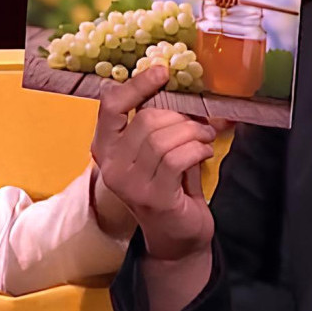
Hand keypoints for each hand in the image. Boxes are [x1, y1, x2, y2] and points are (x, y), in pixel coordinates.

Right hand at [89, 66, 219, 261]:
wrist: (177, 237)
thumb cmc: (169, 188)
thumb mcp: (157, 152)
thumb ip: (160, 124)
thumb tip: (182, 87)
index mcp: (106, 149)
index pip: (111, 106)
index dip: (138, 85)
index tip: (163, 73)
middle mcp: (112, 167)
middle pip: (146, 120)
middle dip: (181, 117)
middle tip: (201, 125)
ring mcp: (130, 184)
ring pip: (164, 138)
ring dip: (194, 133)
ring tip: (205, 138)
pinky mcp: (154, 197)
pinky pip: (178, 158)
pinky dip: (198, 149)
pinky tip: (205, 152)